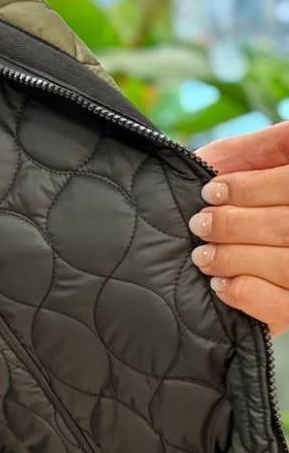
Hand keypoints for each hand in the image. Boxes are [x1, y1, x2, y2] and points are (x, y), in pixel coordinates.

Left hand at [191, 121, 288, 337]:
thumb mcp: (234, 160)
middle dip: (237, 225)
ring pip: (288, 265)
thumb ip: (261, 146)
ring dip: (236, 258)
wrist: (176, 243)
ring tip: (202, 255)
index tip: (210, 192)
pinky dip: (246, 293)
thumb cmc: (213, 193)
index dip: (253, 189)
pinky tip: (220, 284)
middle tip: (199, 225)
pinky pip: (281, 307)